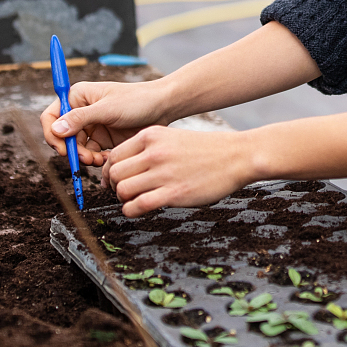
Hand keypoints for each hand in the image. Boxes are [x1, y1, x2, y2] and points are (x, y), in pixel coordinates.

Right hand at [43, 80, 173, 173]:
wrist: (163, 107)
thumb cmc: (137, 100)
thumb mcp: (108, 109)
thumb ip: (80, 119)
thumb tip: (56, 129)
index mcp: (78, 97)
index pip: (51, 116)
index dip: (53, 134)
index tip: (63, 149)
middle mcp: (82, 111)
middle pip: (63, 137)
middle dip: (72, 150)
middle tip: (86, 159)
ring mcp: (93, 126)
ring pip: (77, 148)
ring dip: (84, 157)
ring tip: (99, 160)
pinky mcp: (104, 138)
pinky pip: (91, 153)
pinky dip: (96, 159)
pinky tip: (107, 159)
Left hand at [104, 124, 262, 216]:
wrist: (237, 156)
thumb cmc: (206, 150)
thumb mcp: (172, 137)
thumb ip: (149, 149)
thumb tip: (126, 167)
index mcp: (151, 136)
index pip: (114, 156)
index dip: (110, 172)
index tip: (114, 180)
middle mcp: (154, 153)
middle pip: (115, 173)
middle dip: (114, 186)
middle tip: (123, 193)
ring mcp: (164, 173)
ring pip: (123, 190)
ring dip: (124, 199)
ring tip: (134, 201)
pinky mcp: (174, 193)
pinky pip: (138, 205)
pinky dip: (131, 211)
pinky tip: (138, 210)